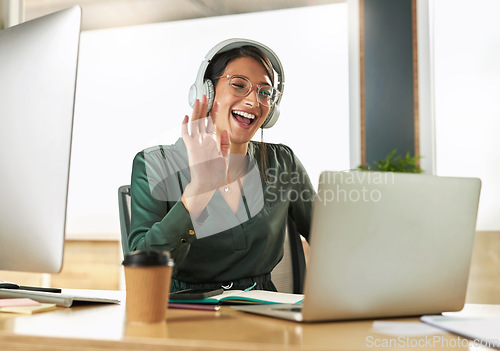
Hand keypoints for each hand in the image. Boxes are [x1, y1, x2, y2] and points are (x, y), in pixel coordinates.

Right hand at [181, 95, 228, 213]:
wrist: (207, 184)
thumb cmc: (215, 174)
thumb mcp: (225, 157)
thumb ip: (225, 144)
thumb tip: (226, 131)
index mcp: (212, 141)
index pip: (212, 123)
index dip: (214, 112)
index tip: (217, 102)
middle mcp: (203, 140)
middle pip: (203, 119)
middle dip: (204, 107)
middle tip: (205, 95)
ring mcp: (196, 143)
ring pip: (195, 123)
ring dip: (196, 111)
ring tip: (198, 100)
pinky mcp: (190, 148)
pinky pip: (185, 134)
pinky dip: (184, 125)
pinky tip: (185, 117)